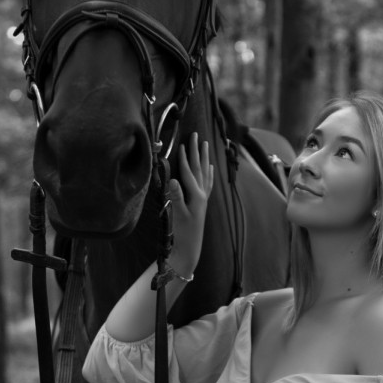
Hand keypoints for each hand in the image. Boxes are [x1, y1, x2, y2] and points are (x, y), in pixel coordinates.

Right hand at [168, 133, 213, 276]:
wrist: (190, 248)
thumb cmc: (183, 233)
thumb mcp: (178, 214)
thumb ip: (175, 196)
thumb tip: (172, 179)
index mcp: (195, 196)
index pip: (188, 172)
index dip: (184, 158)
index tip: (182, 143)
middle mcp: (202, 195)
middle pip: (199, 168)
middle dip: (196, 151)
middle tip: (195, 135)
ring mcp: (203, 198)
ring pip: (205, 173)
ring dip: (204, 158)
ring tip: (205, 145)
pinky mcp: (202, 203)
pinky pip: (207, 183)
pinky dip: (208, 173)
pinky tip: (210, 167)